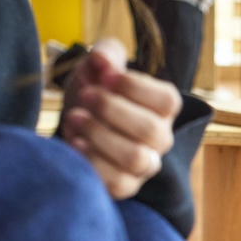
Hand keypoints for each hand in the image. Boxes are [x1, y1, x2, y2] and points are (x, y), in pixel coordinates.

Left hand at [58, 37, 181, 199]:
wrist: (73, 122)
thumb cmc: (92, 92)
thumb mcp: (96, 67)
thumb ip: (105, 55)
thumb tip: (102, 60)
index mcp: (162, 108)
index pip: (166, 101)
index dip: (135, 87)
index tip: (105, 76)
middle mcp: (160, 138)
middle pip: (151, 130)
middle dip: (112, 110)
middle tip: (85, 96)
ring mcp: (145, 165)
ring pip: (136, 158)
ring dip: (100, 135)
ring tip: (74, 118)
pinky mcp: (125, 185)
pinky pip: (118, 183)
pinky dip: (93, 162)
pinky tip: (75, 143)